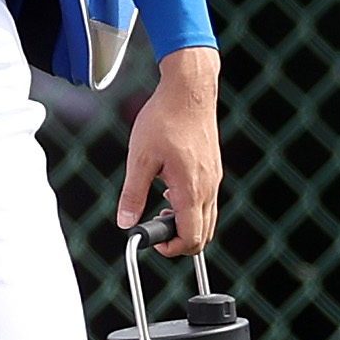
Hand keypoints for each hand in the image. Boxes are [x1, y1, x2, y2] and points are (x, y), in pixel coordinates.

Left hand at [118, 45, 222, 254]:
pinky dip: (190, 208)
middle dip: (179, 240)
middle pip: (203, 234)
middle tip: (153, 227)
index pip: (191, 237)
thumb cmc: (165, 119)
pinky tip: (169, 192)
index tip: (153, 241)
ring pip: (207, 219)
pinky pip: (207, 202)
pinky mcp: (213, 170)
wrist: (189, 91)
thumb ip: (133, 194)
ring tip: (158, 209)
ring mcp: (214, 179)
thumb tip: (125, 222)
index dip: (172, 248)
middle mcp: (208, 188)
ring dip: (185, 224)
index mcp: (191, 189)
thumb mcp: (139, 158)